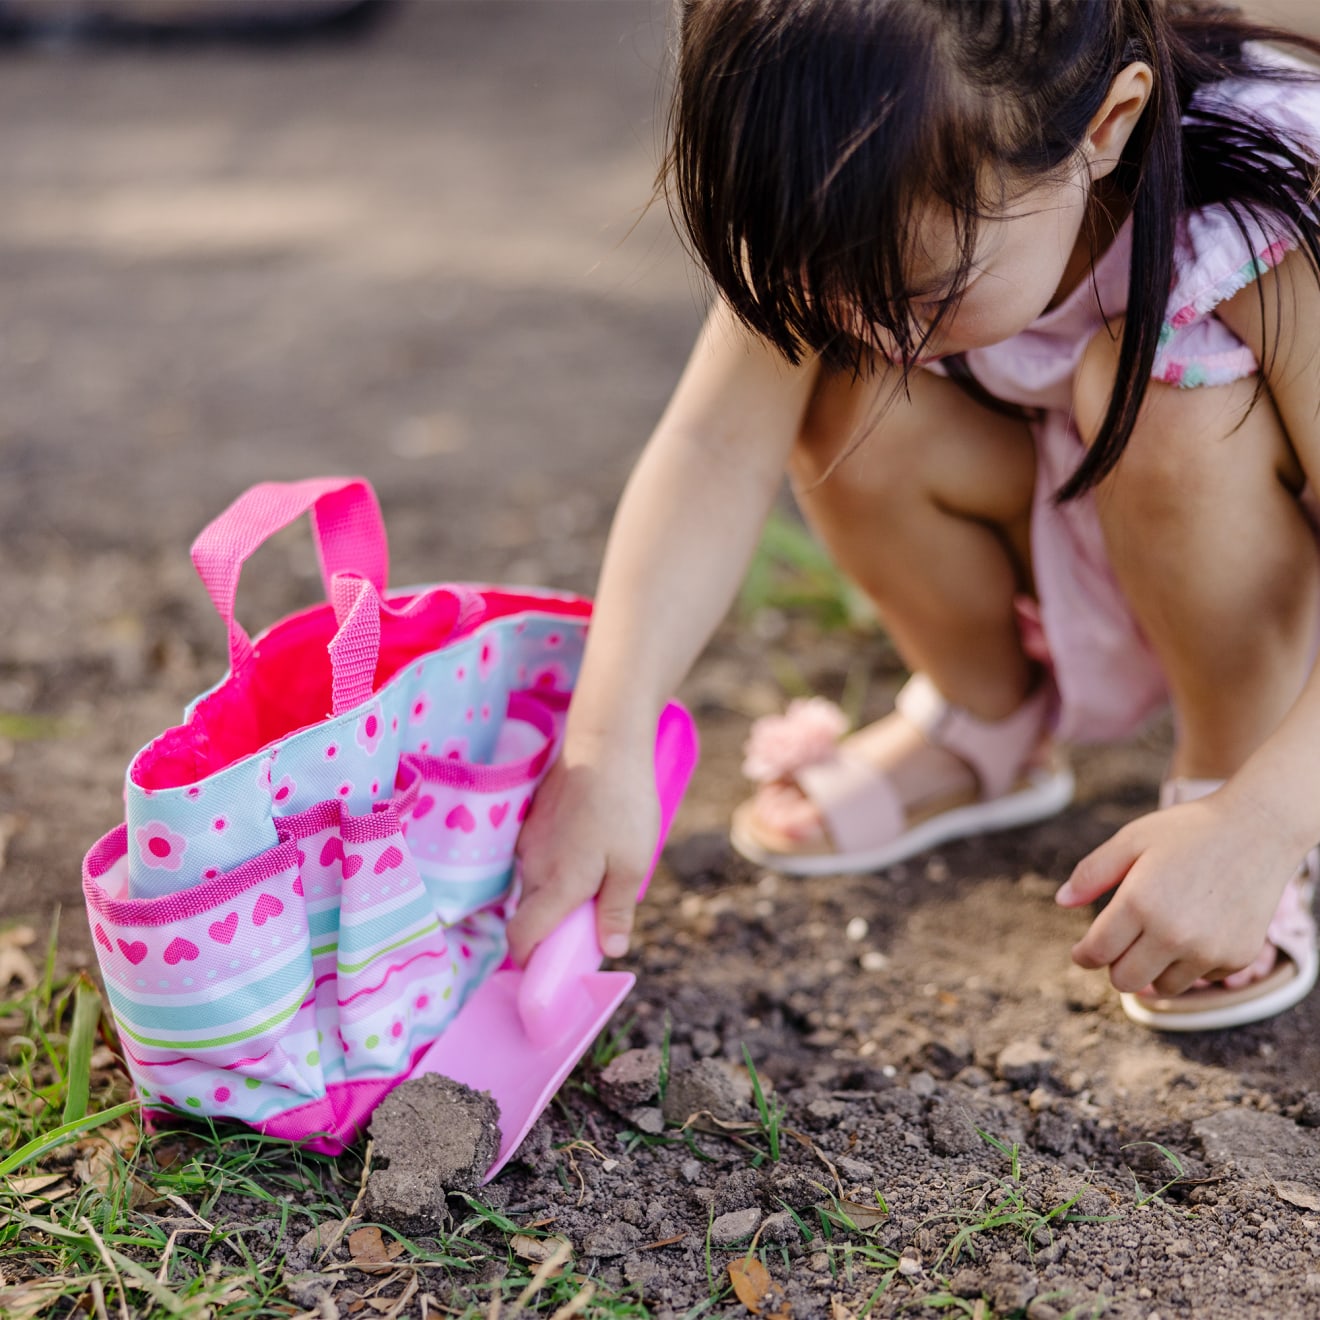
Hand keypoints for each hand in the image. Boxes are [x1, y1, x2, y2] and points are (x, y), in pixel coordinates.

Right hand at [505, 733, 657, 965]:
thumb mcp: (633, 865)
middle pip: (530, 914)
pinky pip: (538, 858)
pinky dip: (556, 865)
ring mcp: (528, 842)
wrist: (605, 745)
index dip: (529, 963)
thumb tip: (608, 951)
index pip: (522, 938)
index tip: (548, 973)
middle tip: (589, 925)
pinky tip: (588, 847)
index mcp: (559, 885)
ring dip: (557, 893)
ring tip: (597, 876)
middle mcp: (533, 867)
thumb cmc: (624, 807)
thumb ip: (615, 910)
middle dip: (552, 928)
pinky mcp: (531, 821)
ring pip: (535, 884)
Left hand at [1055, 793, 1297, 996]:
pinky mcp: (1237, 958)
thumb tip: (1061, 901)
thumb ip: (1092, 873)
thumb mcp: (1132, 840)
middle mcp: (1173, 934)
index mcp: (1140, 904)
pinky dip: (1190, 964)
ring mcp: (1208, 950)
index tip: (1083, 952)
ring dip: (1152, 970)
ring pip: (1162, 987)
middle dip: (1114, 965)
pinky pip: (1200, 978)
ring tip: (1156, 937)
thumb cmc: (1189, 831)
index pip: (1096, 953)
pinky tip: (1195, 930)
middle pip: (1124, 981)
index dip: (1083, 955)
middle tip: (1118, 946)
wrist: (1259, 829)